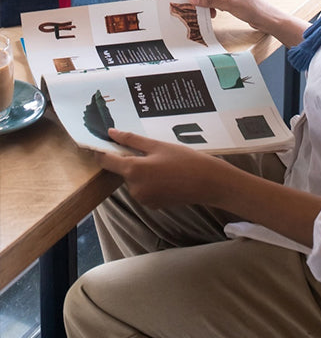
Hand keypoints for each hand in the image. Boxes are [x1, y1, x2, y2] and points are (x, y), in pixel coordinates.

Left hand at [96, 130, 320, 247]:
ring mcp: (143, 199)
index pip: (107, 161)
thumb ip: (132, 140)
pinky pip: (145, 188)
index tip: (96, 141)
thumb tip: (110, 132)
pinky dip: (151, 180)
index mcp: (133, 171)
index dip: (100, 150)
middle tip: (151, 148)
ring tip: (165, 161)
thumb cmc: (185, 160)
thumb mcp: (158, 146)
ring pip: (135, 179)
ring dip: (143, 170)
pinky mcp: (153, 205)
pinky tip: (168, 174)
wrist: (209, 183)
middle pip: (123, 170)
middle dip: (131, 160)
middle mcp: (133, 188)